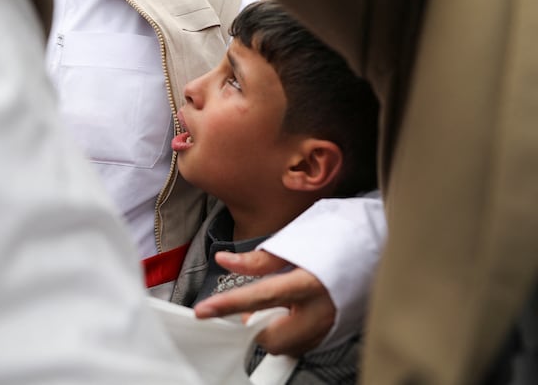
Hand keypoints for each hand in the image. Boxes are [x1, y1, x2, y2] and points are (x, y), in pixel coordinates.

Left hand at [193, 250, 335, 355]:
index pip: (259, 298)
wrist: (379, 247)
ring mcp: (331, 327)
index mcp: (309, 283)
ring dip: (273, 329)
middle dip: (256, 325)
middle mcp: (321, 312)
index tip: (203, 311)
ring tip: (284, 302)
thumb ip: (258, 259)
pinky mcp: (336, 335)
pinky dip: (290, 332)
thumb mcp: (297, 240)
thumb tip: (224, 261)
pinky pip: (302, 345)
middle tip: (258, 304)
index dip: (228, 305)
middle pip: (271, 338)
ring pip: (286, 346)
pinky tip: (296, 311)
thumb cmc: (340, 237)